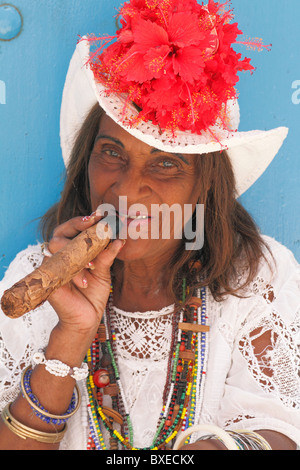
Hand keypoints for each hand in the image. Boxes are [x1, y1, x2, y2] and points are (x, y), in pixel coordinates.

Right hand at [46, 214, 124, 337]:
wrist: (87, 318)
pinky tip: (86, 281)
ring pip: (55, 247)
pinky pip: (57, 269)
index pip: (72, 228)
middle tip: (95, 225)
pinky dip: (74, 273)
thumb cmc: (93, 293)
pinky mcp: (48, 281)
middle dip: (77, 226)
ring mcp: (52, 267)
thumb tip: (119, 240)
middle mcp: (59, 256)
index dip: (83, 220)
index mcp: (71, 250)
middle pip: (59, 233)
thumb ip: (107, 255)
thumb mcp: (104, 271)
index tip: (99, 214)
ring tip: (92, 265)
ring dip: (76, 252)